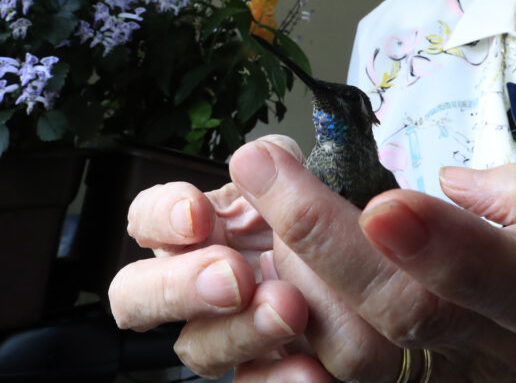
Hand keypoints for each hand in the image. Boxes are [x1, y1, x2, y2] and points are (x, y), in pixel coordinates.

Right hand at [107, 135, 312, 377]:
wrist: (377, 286)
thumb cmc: (334, 227)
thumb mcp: (312, 182)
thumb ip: (286, 165)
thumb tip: (257, 156)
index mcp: (204, 230)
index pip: (146, 220)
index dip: (158, 217)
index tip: (197, 214)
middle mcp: (201, 284)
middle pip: (138, 295)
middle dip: (175, 287)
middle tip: (232, 277)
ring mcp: (228, 335)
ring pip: (197, 348)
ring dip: (239, 331)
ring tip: (291, 309)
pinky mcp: (265, 373)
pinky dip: (279, 381)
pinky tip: (312, 370)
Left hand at [228, 138, 515, 381]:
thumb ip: (512, 193)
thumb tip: (441, 183)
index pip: (495, 271)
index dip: (439, 243)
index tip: (384, 203)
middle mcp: (487, 344)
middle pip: (399, 308)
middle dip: (319, 234)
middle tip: (263, 167)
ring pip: (351, 352)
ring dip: (292, 276)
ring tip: (260, 212)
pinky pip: (326, 381)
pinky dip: (281, 344)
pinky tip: (256, 287)